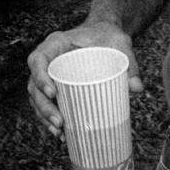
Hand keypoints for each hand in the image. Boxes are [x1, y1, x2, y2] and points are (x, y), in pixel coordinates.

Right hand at [26, 21, 141, 137]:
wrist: (106, 35)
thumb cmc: (108, 36)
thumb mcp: (119, 42)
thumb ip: (129, 61)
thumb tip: (136, 87)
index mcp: (56, 43)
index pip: (38, 59)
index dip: (40, 77)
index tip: (53, 93)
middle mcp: (49, 58)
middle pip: (34, 84)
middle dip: (43, 106)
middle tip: (60, 122)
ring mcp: (50, 74)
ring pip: (37, 97)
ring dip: (44, 116)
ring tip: (59, 132)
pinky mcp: (56, 86)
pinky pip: (46, 103)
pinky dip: (50, 119)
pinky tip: (61, 133)